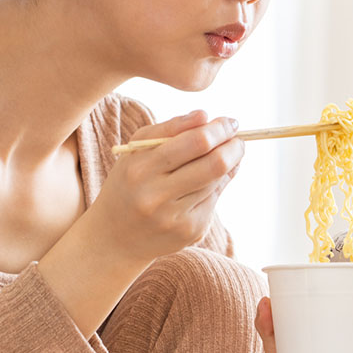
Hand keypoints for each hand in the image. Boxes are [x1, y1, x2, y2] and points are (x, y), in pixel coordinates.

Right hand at [90, 110, 243, 265]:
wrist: (114, 236)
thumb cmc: (129, 183)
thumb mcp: (137, 151)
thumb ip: (170, 129)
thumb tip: (205, 116)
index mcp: (141, 167)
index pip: (195, 142)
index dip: (220, 130)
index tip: (230, 122)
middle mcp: (156, 195)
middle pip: (214, 164)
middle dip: (234, 147)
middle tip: (238, 139)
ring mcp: (174, 217)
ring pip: (216, 181)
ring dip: (228, 165)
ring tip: (223, 156)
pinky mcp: (188, 232)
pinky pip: (213, 201)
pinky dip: (215, 187)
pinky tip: (205, 183)